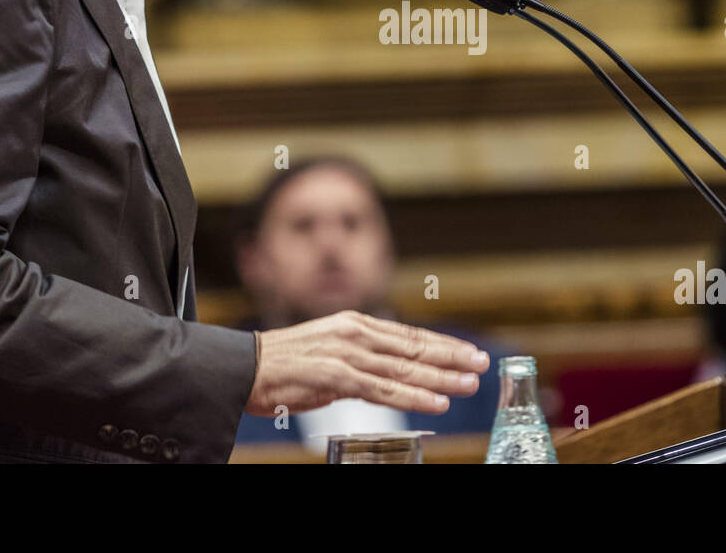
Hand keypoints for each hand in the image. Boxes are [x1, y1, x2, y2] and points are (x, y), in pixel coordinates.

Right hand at [245, 310, 489, 416]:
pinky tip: (436, 401)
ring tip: (469, 384)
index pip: (409, 336)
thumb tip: (383, 373)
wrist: (242, 366)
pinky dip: (414, 396)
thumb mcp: (327, 350)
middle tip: (483, 365)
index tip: (469, 353)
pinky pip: (383, 390)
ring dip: (442, 378)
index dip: (443, 345)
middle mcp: (356, 334)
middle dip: (452, 358)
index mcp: (355, 324)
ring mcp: (348, 355)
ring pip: (406, 369)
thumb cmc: (283, 363)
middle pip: (415, 348)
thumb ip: (358, 359)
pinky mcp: (336, 377)